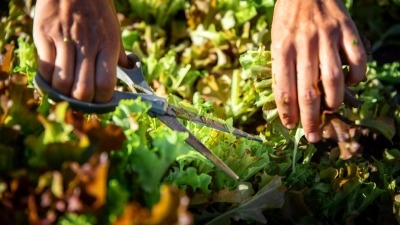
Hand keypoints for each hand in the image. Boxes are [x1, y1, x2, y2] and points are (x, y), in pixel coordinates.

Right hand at [33, 0, 129, 102]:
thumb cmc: (97, 10)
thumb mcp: (114, 29)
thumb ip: (118, 53)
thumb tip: (129, 70)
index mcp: (108, 45)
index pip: (106, 84)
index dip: (102, 100)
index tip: (100, 101)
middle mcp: (87, 45)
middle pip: (83, 90)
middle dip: (83, 103)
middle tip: (82, 101)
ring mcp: (64, 40)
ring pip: (62, 84)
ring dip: (64, 94)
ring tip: (66, 91)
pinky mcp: (44, 35)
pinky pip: (44, 68)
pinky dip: (48, 80)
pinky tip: (53, 79)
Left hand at [270, 0, 366, 142]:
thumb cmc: (287, 19)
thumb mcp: (276, 41)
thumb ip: (281, 68)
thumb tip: (288, 101)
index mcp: (281, 48)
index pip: (283, 89)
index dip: (287, 112)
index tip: (290, 126)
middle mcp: (304, 44)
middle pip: (308, 91)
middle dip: (310, 119)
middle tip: (312, 136)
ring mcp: (327, 37)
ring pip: (333, 80)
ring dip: (333, 102)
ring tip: (329, 111)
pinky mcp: (347, 30)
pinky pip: (357, 61)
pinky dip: (355, 78)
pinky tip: (349, 84)